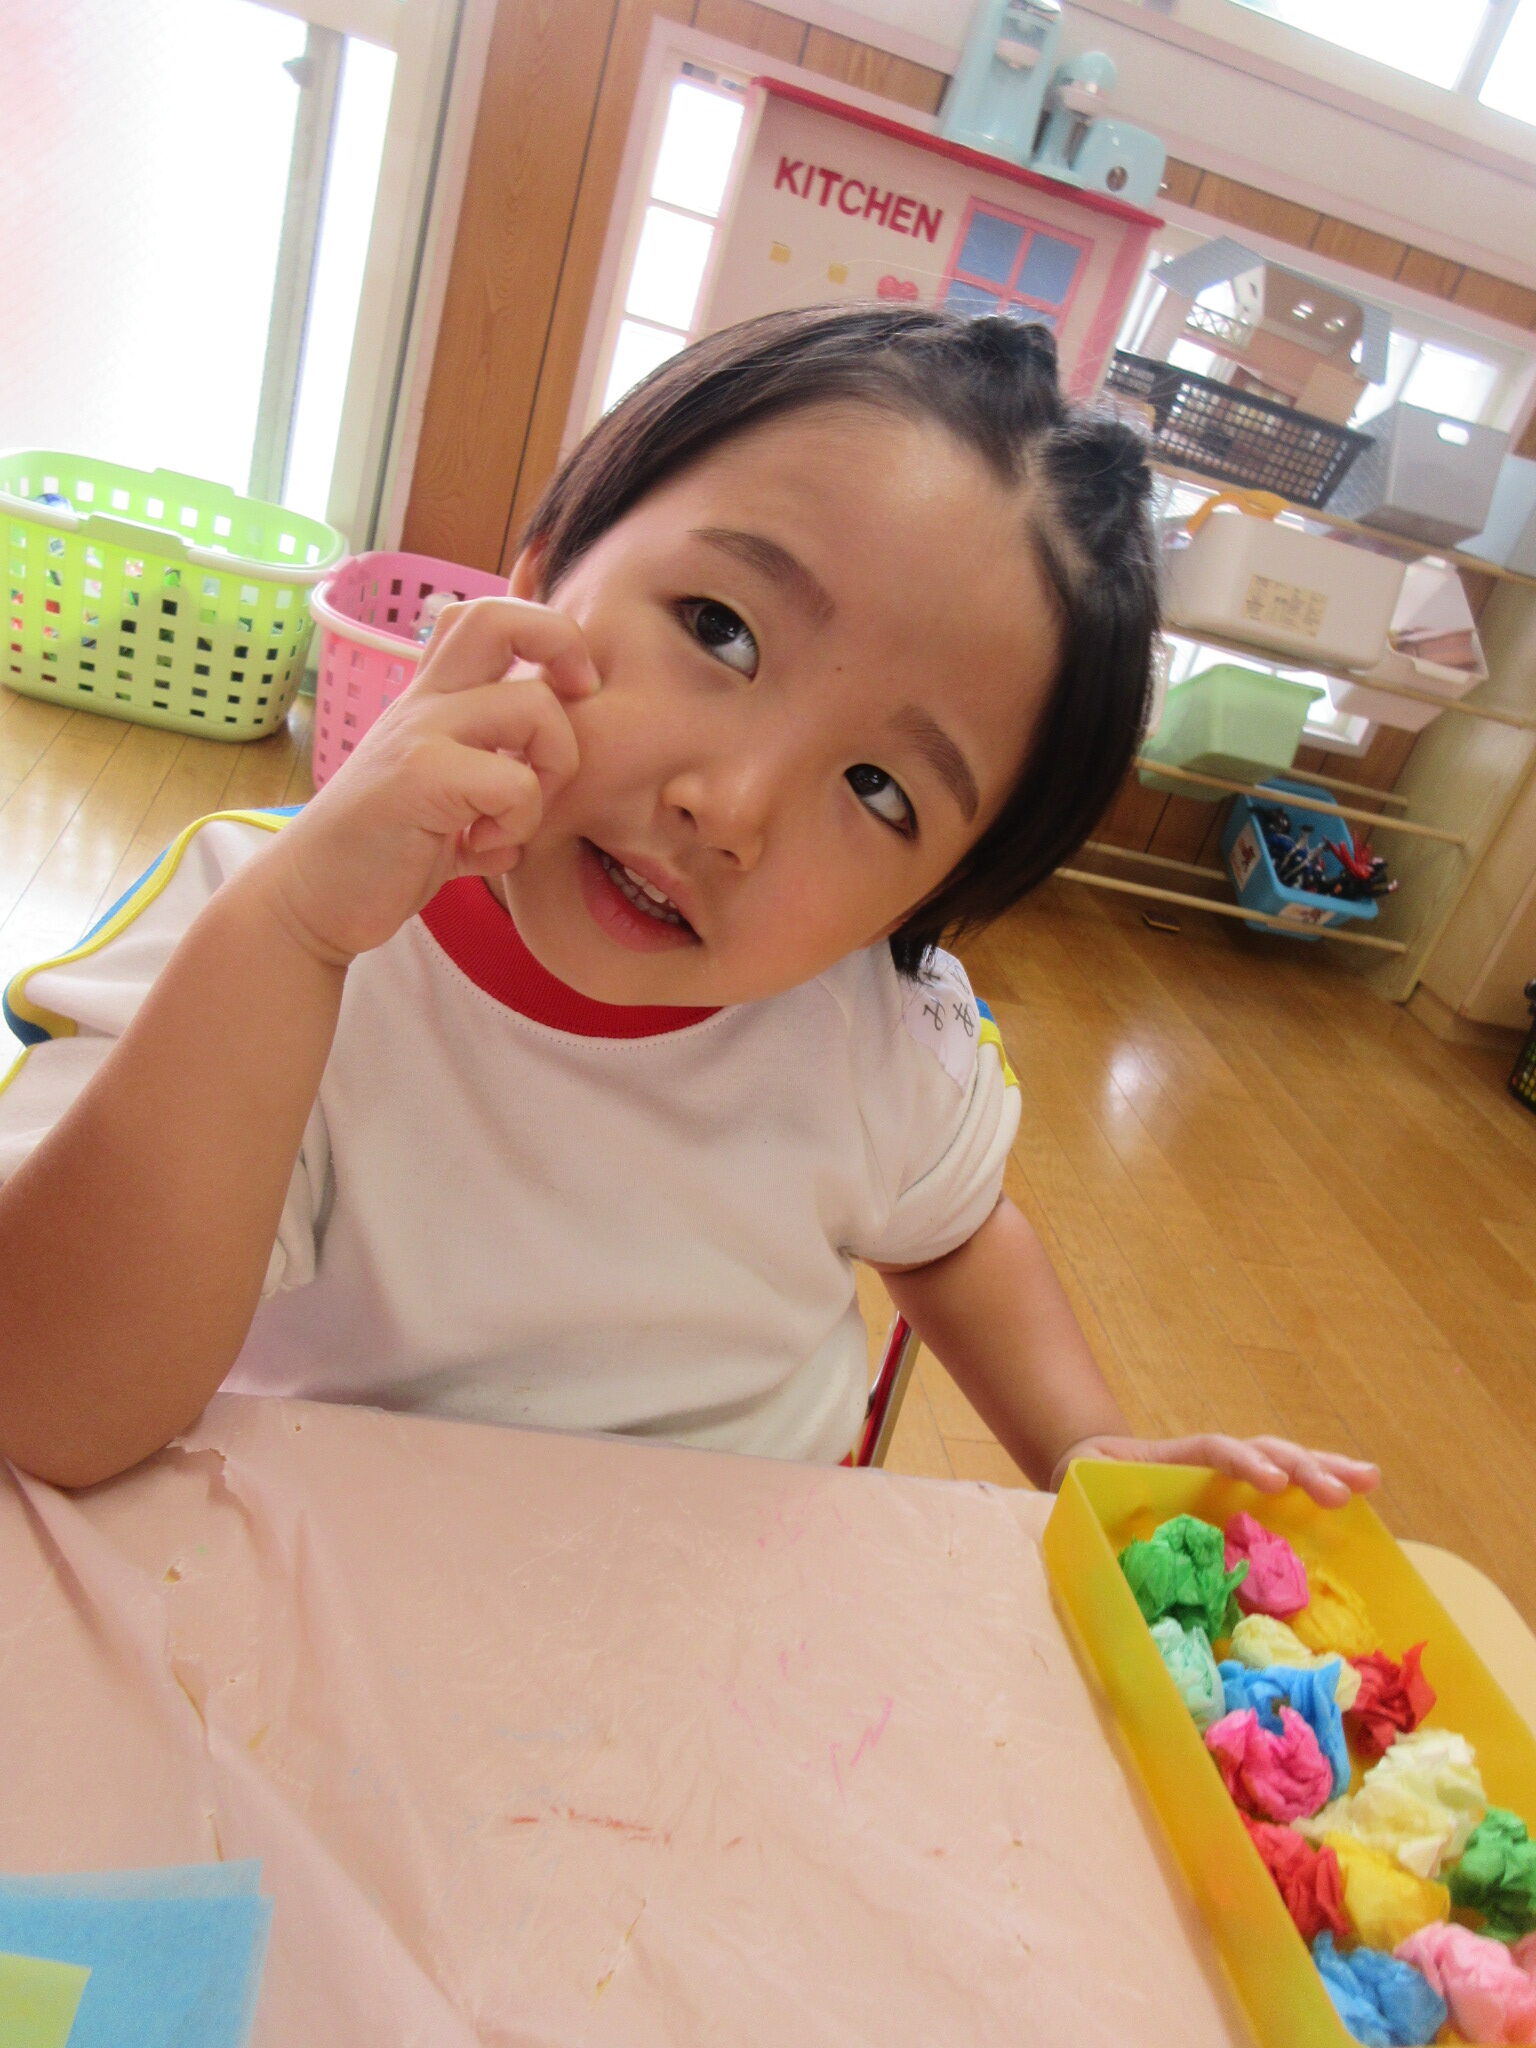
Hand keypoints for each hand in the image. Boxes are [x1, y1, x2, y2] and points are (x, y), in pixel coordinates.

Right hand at [251, 598, 599, 963]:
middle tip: (576, 703)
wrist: (308, 901)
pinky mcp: (419, 777)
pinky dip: (519, 825)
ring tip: (512, 818)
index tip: (571, 689)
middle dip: (564, 644)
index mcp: (432, 699)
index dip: (545, 632)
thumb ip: (487, 784)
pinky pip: (517, 782)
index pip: (485, 616)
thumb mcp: (444, 806)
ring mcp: (419, 733)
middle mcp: (425, 702)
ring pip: (535, 706)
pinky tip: (480, 849)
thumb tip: (539, 802)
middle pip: (500, 617)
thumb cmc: (381, 857)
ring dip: (553, 769)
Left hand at [1049, 1432, 1379, 1506]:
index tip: (1267, 1481)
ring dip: (1324, 1468)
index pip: (1210, 1452)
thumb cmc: (1086, 1487)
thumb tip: (1091, 1551)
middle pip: (1258, 1452)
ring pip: (1281, 1462)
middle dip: (1299, 1466)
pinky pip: (1284, 1484)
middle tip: (1336, 1491)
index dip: (1240, 1462)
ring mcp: (1227, 1471)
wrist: (1085, 1464)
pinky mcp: (1240, 1490)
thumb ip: (1088, 1517)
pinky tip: (1359, 1492)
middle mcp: (1206, 1460)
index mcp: (1168, 1462)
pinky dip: (1320, 1483)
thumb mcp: (1081, 1497)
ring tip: (1368, 1480)